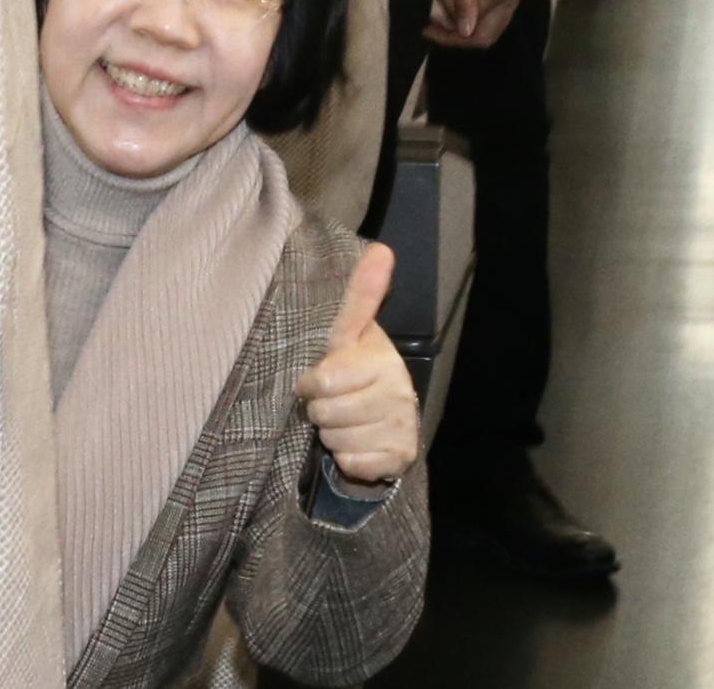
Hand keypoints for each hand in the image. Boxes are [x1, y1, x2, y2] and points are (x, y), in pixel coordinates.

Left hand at [297, 242, 418, 486]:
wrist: (384, 422)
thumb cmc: (356, 372)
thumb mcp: (351, 335)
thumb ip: (360, 296)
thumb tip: (382, 249)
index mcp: (382, 360)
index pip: (325, 380)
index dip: (311, 385)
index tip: (312, 382)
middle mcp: (398, 392)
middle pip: (327, 413)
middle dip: (321, 412)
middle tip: (331, 404)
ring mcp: (402, 426)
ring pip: (338, 440)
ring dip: (332, 436)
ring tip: (343, 423)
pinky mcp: (399, 457)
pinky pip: (354, 463)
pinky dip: (347, 459)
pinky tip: (355, 446)